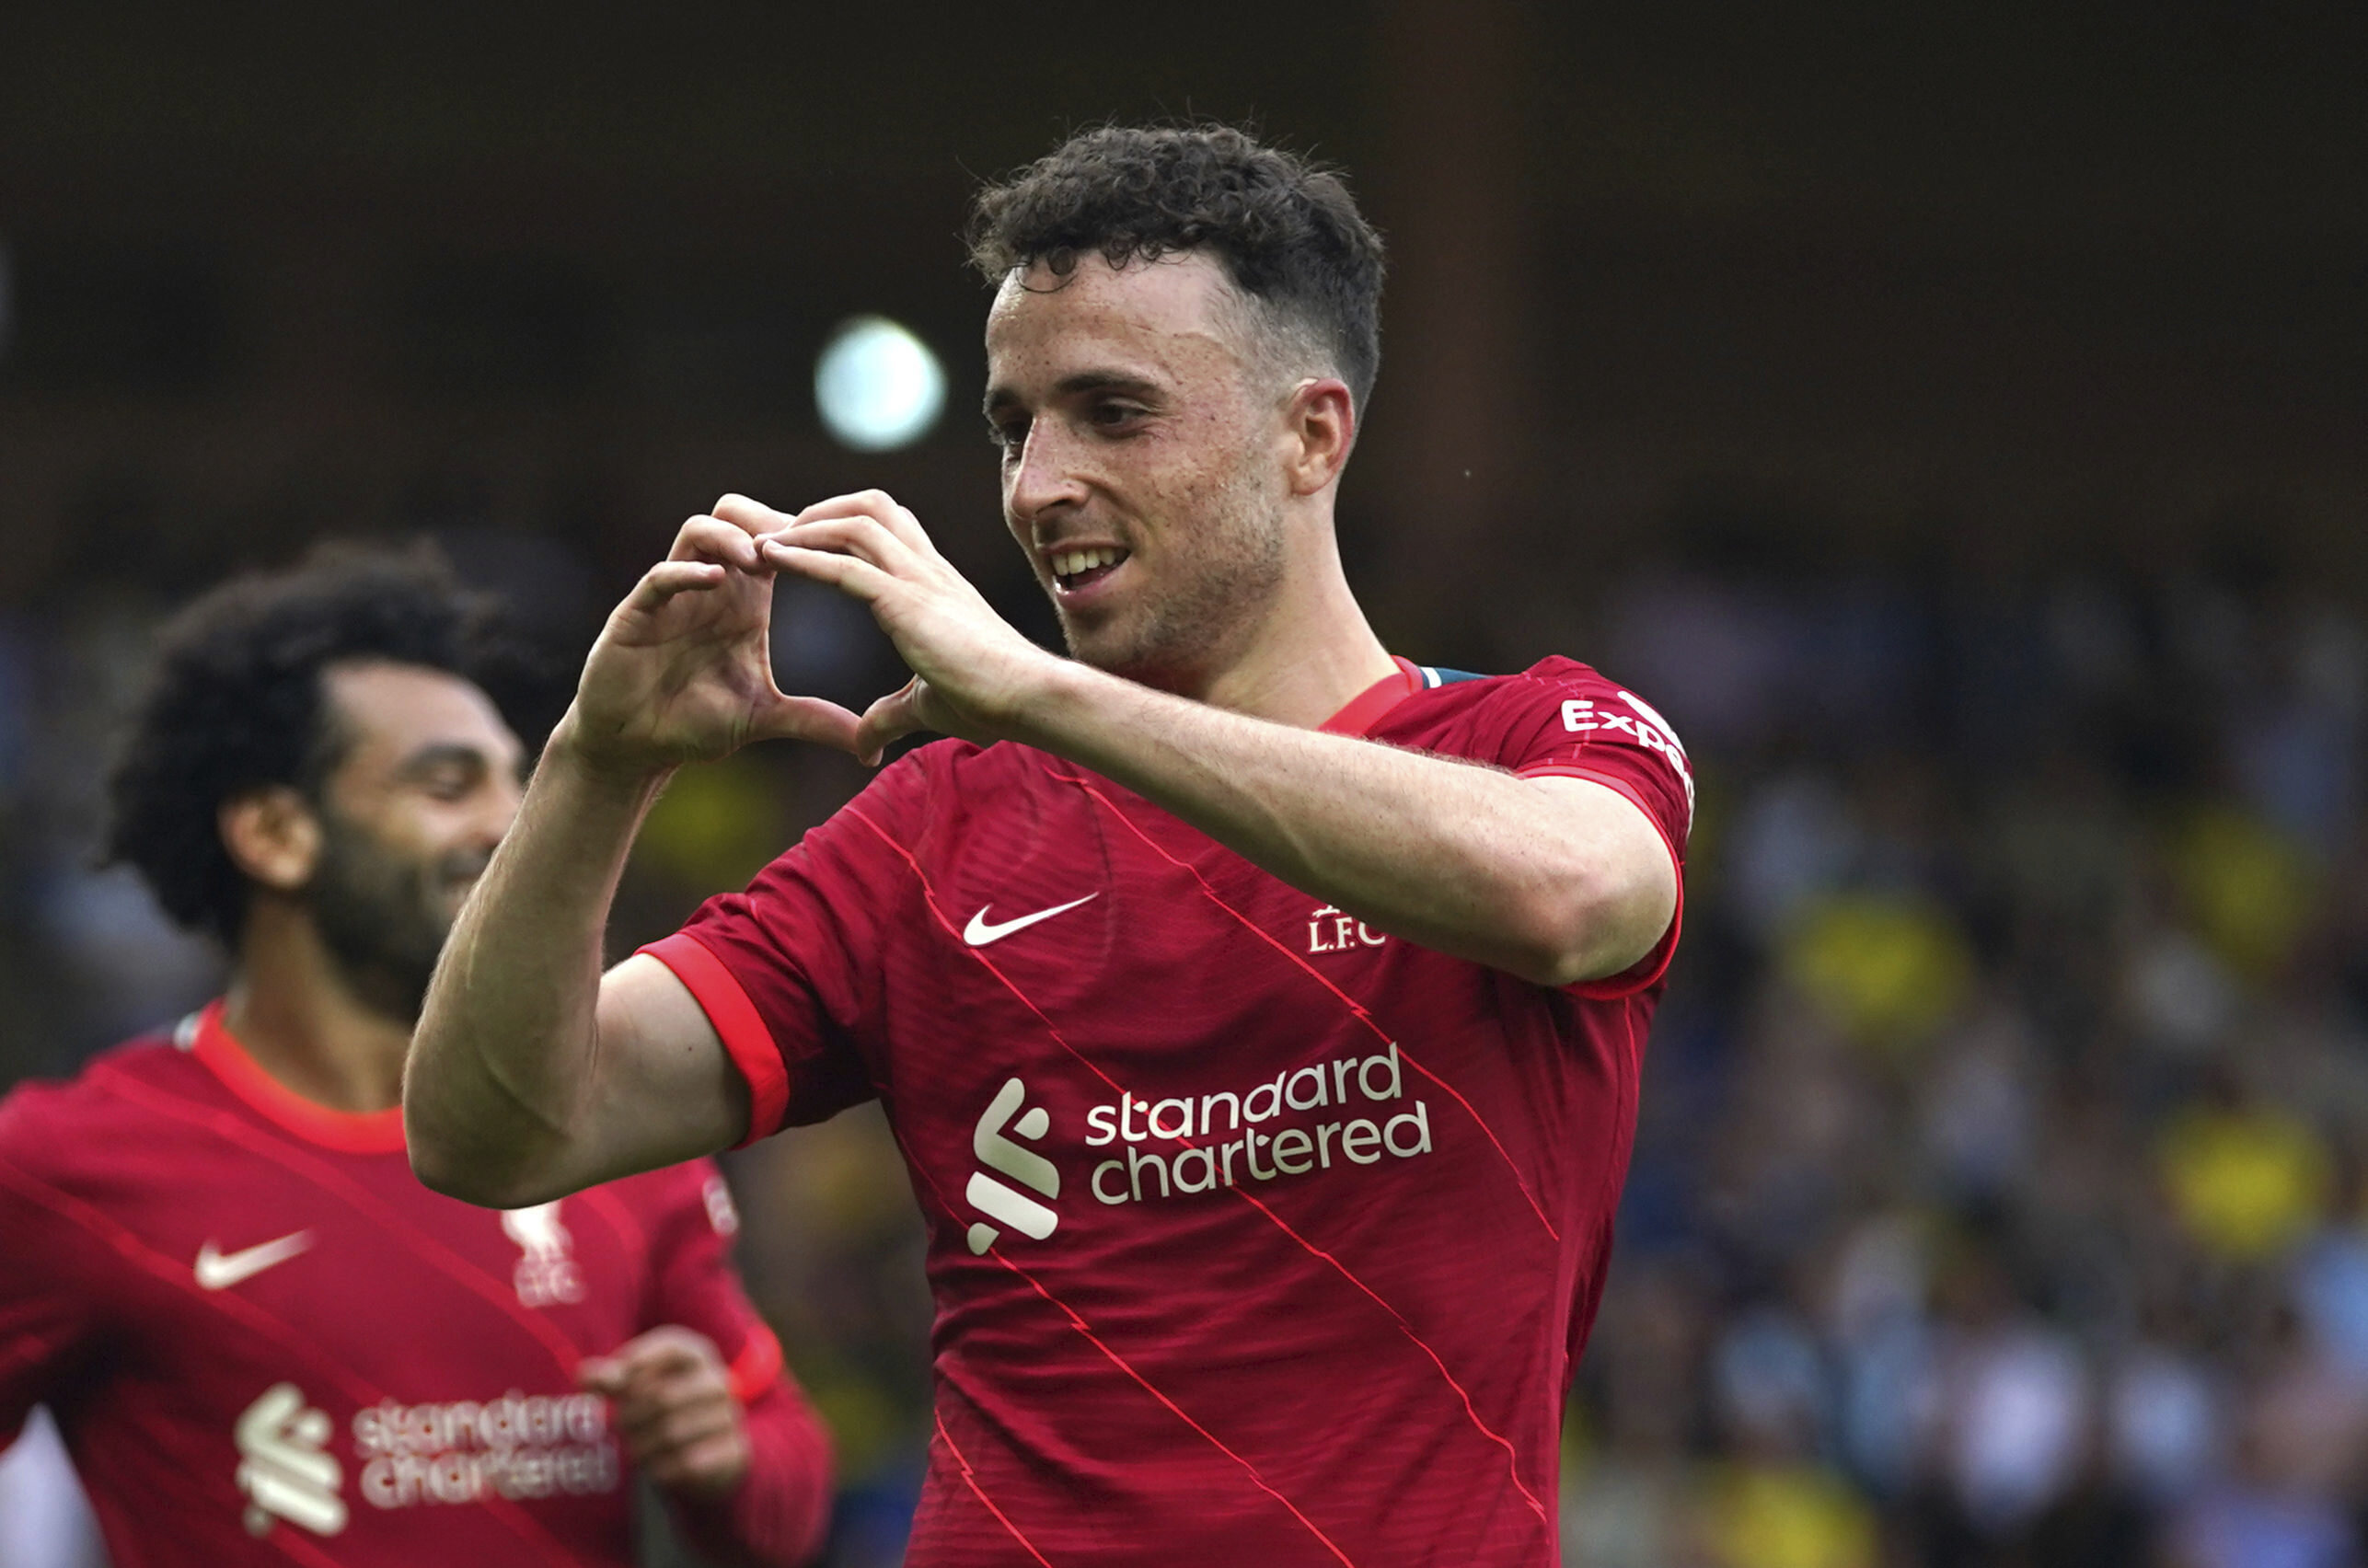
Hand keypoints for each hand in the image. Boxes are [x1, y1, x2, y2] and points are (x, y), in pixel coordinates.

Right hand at [561, 504, 862, 776]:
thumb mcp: (764, 718)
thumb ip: (815, 720)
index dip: (807, 538)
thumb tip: (872, 746)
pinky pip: (659, 576)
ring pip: (698, 530)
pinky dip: (686, 571)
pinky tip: (714, 580)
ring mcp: (671, 595)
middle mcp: (709, 586)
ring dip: (731, 536)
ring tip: (759, 559)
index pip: (776, 542)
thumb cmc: (692, 723)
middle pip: (738, 515)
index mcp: (744, 599)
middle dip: (768, 521)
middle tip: (798, 547)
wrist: (633, 747)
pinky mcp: (636, 614)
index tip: (838, 552)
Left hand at [578, 1326, 750, 1498]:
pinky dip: (664, 1470)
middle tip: (620, 1427)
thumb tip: (582, 1375)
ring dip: (643, 1447)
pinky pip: (688, 1463)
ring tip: (637, 1449)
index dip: (640, 1362)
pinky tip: (658, 1468)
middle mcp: (717, 1380)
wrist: (707, 1450)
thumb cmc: (662, 1408)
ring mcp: (729, 1414)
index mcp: (696, 1355)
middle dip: (632, 1417)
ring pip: (672, 1433)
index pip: (671, 1347)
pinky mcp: (734, 1449)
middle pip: (662, 1396)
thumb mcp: (636, 1388)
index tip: (618, 1382)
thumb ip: (610, 1379)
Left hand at [727, 491, 1061, 762]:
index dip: (845, 529)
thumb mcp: (926, 707)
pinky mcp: (907, 601)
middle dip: (822, 511)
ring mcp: (919, 580)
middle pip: (871, 507)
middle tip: (781, 534)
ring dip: (804, 528)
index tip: (804, 546)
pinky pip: (845, 566)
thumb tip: (864, 747)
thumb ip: (889, 718)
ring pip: (855, 523)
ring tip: (766, 544)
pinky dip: (803, 556)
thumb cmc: (991, 701)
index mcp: (936, 585)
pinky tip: (771, 559)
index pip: (889, 531)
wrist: (1028, 697)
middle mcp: (928, 570)